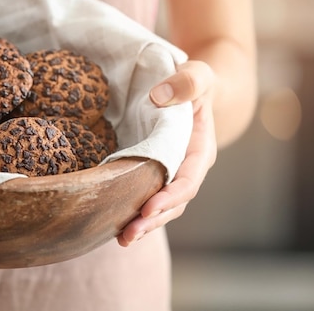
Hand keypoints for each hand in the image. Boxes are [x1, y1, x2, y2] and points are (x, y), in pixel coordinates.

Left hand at [117, 61, 216, 245]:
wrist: (193, 89)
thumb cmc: (195, 82)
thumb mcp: (199, 74)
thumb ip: (187, 82)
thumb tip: (160, 96)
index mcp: (200, 150)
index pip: (188, 180)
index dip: (169, 197)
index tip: (148, 208)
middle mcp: (187, 168)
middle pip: (173, 203)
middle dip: (151, 221)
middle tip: (128, 235)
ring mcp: (170, 173)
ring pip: (160, 207)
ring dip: (142, 224)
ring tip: (121, 239)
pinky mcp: (153, 172)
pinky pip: (145, 196)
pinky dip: (133, 212)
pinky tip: (113, 225)